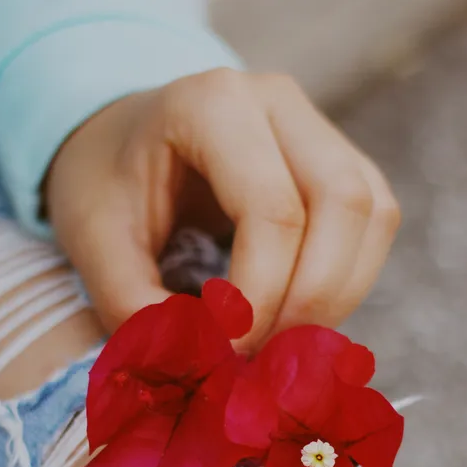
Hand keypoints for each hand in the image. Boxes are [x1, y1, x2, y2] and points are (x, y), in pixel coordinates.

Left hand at [45, 69, 400, 351]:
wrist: (118, 141)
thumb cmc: (104, 182)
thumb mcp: (91, 240)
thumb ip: (132, 304)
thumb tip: (197, 365)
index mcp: (212, 104)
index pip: (271, 211)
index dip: (260, 298)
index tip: (227, 355)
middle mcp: (278, 101)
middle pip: (343, 203)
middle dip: (313, 299)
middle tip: (267, 360)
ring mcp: (318, 126)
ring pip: (373, 214)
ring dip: (339, 295)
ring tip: (283, 345)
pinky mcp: (342, 161)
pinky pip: (374, 223)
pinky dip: (348, 282)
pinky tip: (299, 318)